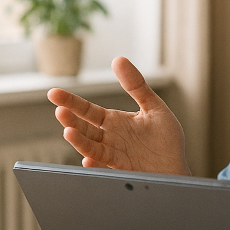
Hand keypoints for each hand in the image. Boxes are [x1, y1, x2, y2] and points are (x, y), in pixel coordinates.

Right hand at [48, 56, 189, 174]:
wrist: (176, 170)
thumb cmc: (166, 141)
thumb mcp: (154, 108)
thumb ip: (137, 86)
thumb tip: (119, 59)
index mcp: (115, 122)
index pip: (87, 110)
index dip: (71, 102)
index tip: (53, 93)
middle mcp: (110, 138)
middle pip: (84, 128)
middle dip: (71, 120)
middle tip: (60, 111)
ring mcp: (114, 155)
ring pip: (90, 147)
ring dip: (79, 141)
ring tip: (68, 131)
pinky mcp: (122, 170)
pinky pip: (106, 167)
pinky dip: (96, 165)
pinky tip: (88, 161)